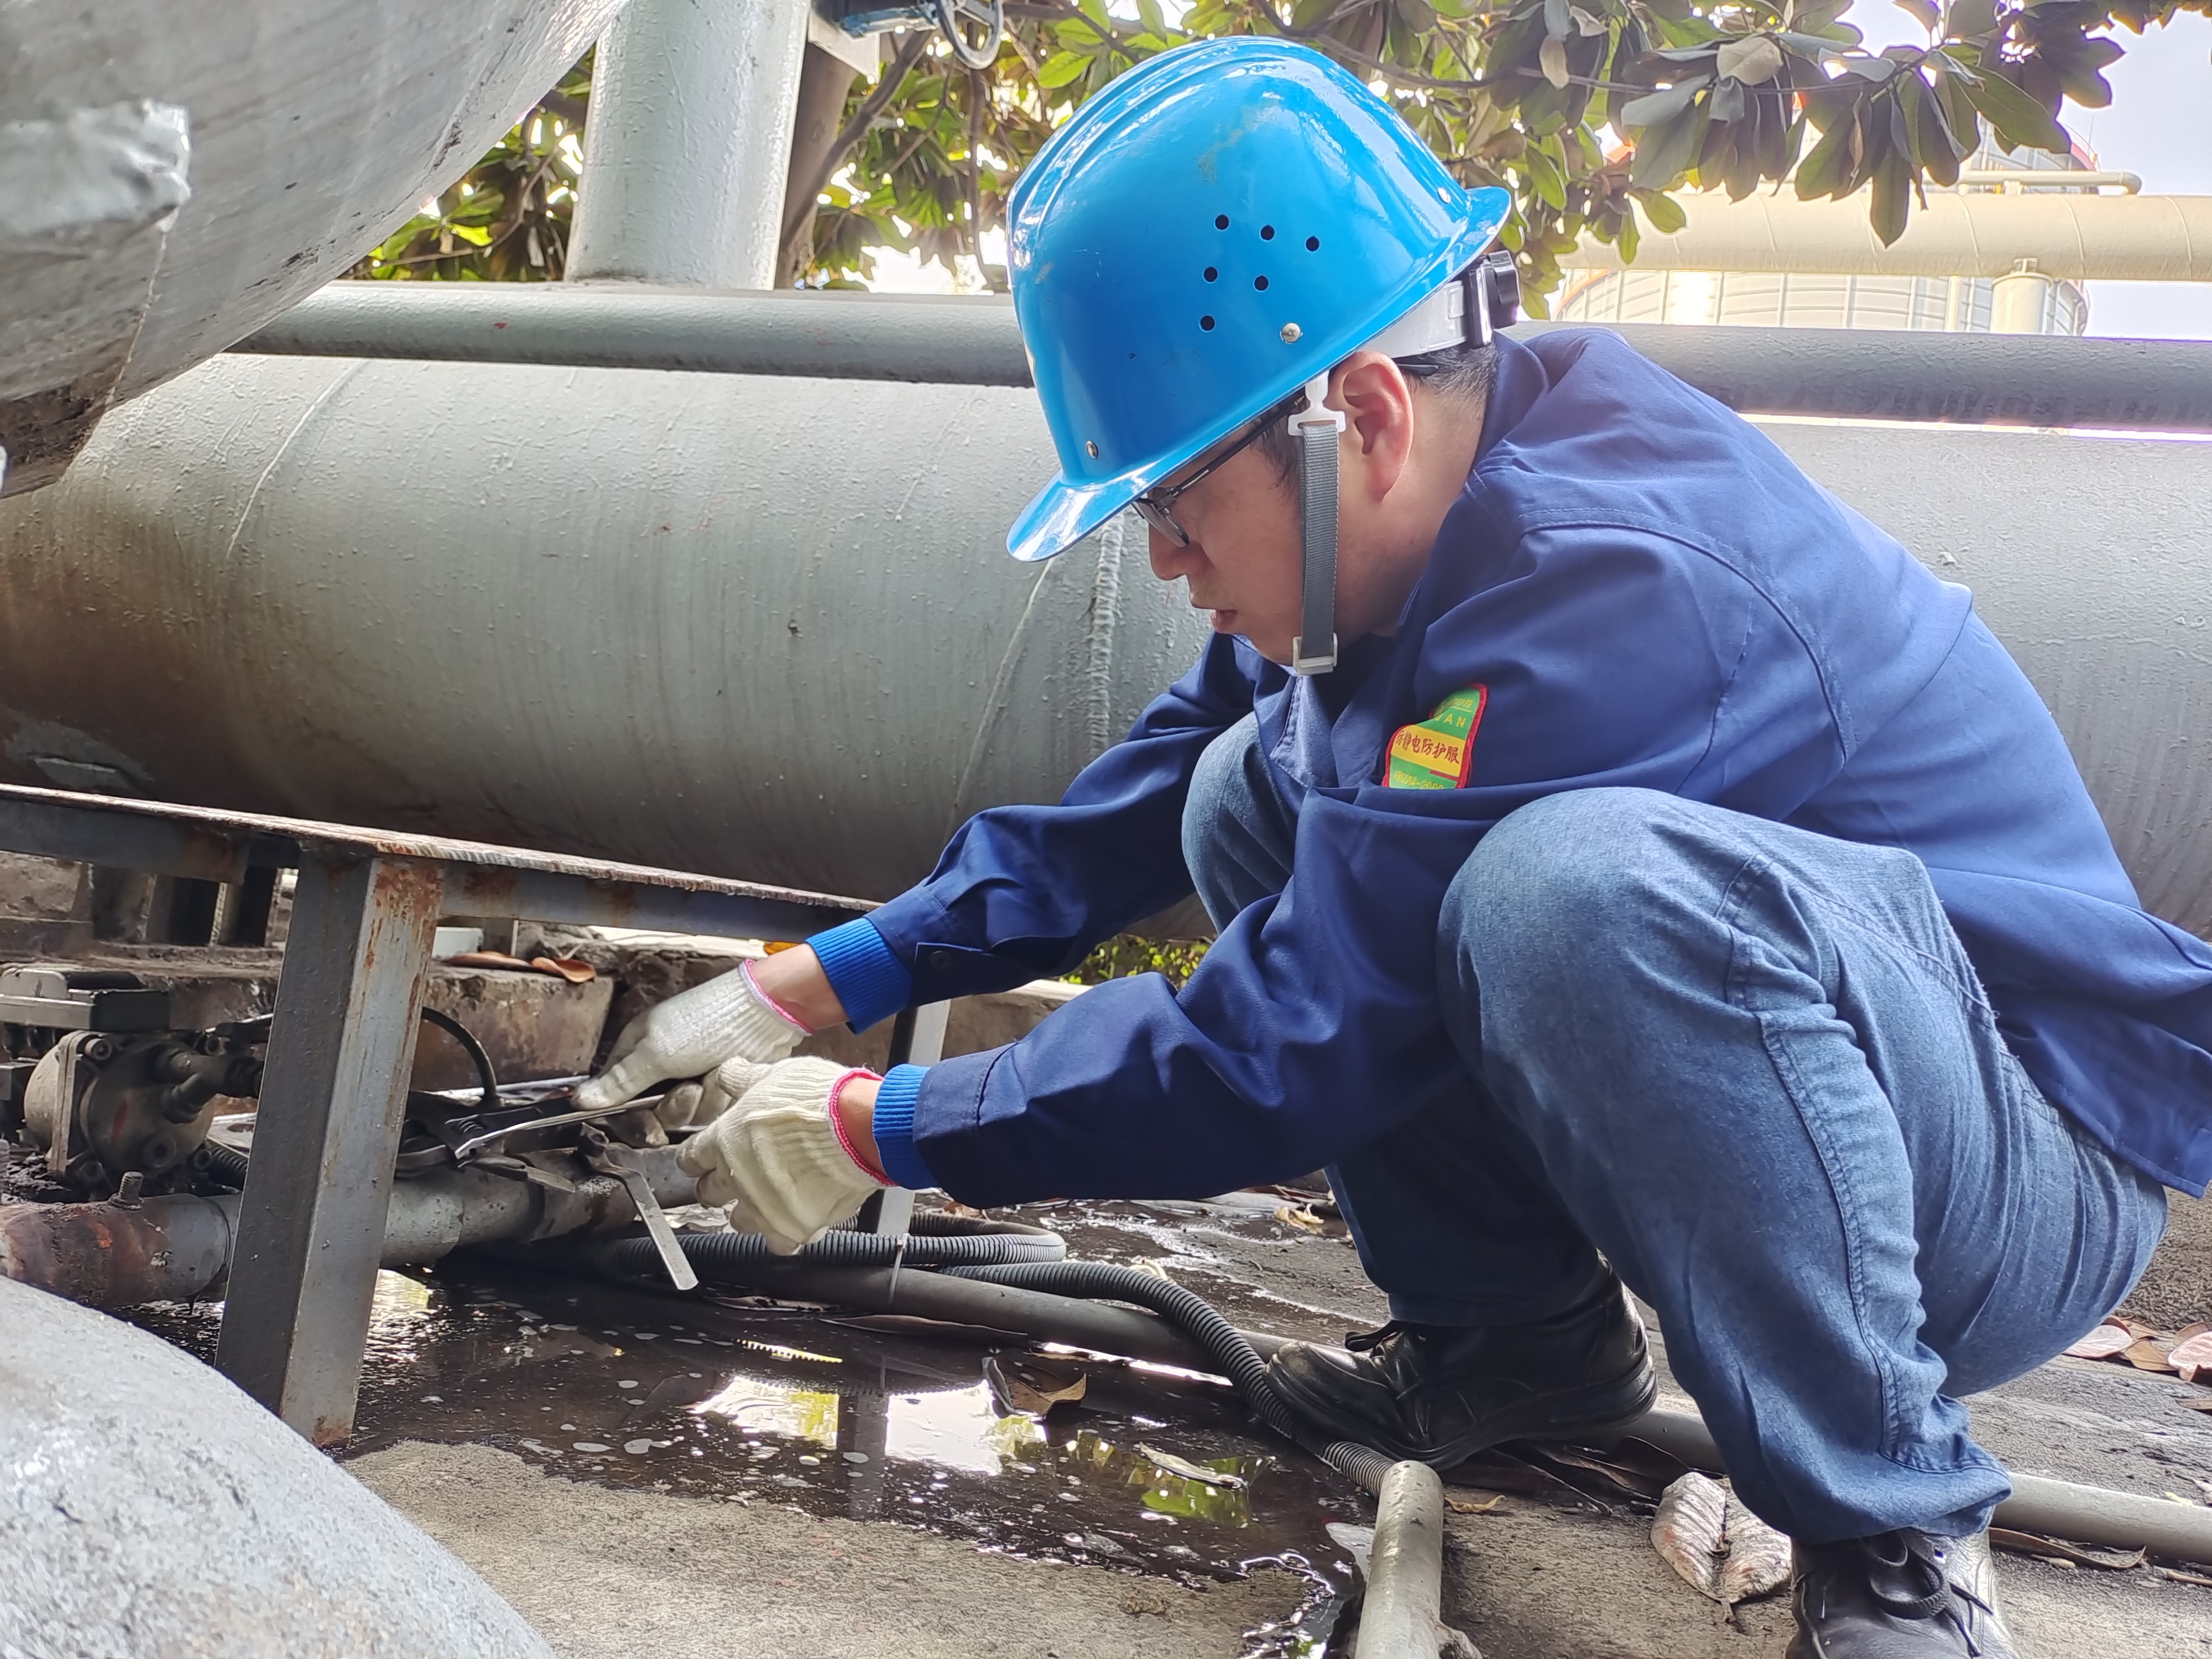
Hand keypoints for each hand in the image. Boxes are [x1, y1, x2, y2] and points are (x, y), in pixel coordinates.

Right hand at [574, 962, 808, 1112]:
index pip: (616, 1097)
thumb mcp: (657, 1053)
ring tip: (716, 1072)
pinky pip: (715, 1108)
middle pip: (654, 1113)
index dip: (629, 1116)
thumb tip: (578, 1101)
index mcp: (637, 1051)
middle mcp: (662, 1065)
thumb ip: (620, 1082)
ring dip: (704, 1098)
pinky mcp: (720, 1083)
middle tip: (689, 1089)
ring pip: (688, 1115)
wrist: (768, 1012)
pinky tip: (733, 1074)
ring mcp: (692, 1074)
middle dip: (676, 1106)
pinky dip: (725, 1094)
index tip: (644, 1124)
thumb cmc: (708, 1022)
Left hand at [676, 1057, 888, 1253]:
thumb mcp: (777, 1074)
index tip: (702, 1158)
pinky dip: (785, 1236)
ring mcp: (762, 1207)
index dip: (696, 1158)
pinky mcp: (791, 1227)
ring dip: (750, 1212)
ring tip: (767, 1200)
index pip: (691, 1157)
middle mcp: (736, 1177)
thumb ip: (746, 1079)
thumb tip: (727, 1073)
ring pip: (739, 1222)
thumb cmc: (819, 1099)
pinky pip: (779, 1244)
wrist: (858, 1128)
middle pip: (709, 1193)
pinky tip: (796, 1221)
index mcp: (725, 1140)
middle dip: (719, 1186)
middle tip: (736, 1178)